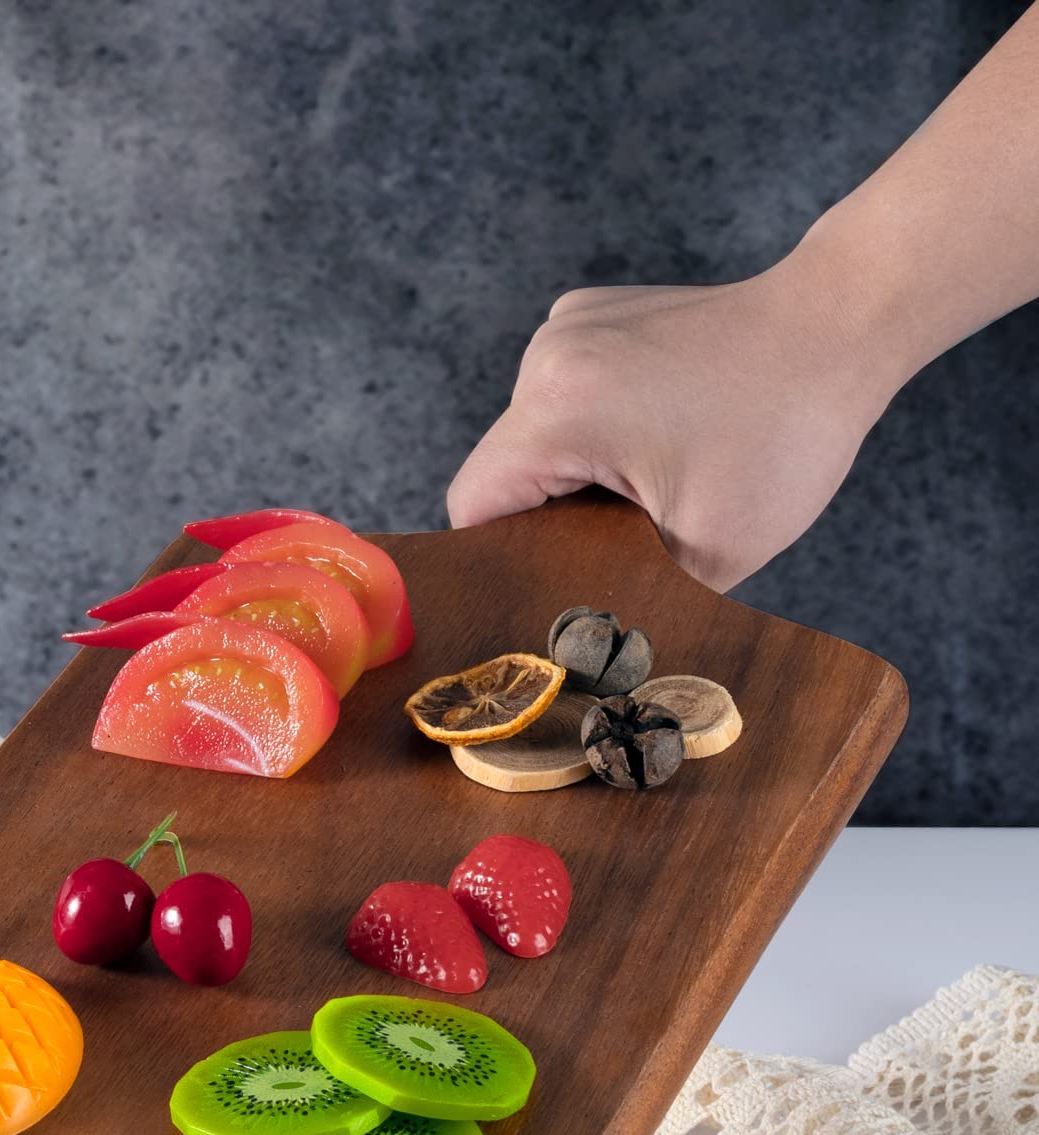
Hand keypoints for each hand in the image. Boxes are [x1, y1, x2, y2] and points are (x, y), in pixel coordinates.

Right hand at [445, 263, 902, 590]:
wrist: (840, 324)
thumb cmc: (788, 431)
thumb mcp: (711, 550)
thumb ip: (630, 595)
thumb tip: (582, 640)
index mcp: (560, 411)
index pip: (473, 506)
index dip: (505, 557)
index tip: (561, 576)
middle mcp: (547, 358)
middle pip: (502, 473)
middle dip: (553, 515)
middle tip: (627, 534)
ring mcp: (565, 328)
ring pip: (530, 438)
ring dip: (575, 471)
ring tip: (651, 474)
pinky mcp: (587, 317)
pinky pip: (559, 398)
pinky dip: (592, 427)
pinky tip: (653, 431)